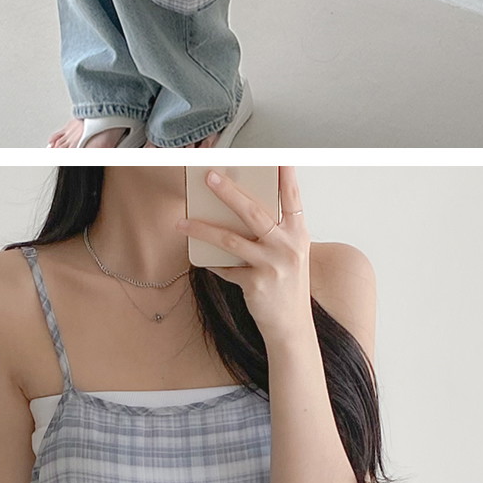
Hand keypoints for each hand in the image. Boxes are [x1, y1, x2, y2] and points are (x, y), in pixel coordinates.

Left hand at [178, 165, 312, 349]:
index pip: (292, 198)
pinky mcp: (256, 284)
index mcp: (299, 234)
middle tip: (209, 177)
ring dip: (203, 229)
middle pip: (254, 212)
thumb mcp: (290, 254)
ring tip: (182, 222)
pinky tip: (201, 258)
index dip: (285, 175)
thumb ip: (274, 232)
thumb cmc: (288, 284)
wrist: (292, 327)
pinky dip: (212, 262)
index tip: (276, 156)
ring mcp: (272, 265)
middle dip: (229, 192)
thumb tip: (238, 208)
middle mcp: (288, 247)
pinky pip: (225, 267)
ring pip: (231, 239)